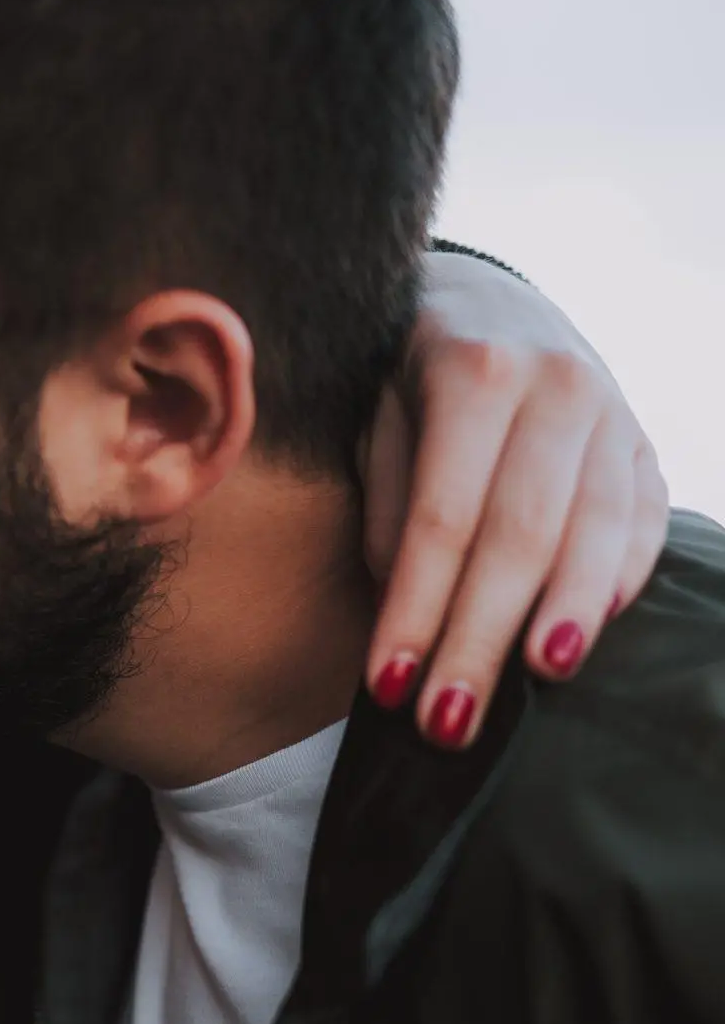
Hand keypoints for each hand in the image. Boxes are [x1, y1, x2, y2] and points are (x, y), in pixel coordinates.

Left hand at [363, 251, 670, 747]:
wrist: (488, 303)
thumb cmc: (408, 383)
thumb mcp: (376, 422)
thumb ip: (388, 506)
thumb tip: (401, 606)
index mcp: (474, 373)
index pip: (442, 518)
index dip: (415, 609)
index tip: (385, 685)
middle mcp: (556, 386)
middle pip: (519, 535)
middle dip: (481, 637)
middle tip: (448, 720)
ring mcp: (614, 412)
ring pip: (597, 529)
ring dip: (564, 616)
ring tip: (538, 682)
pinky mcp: (646, 442)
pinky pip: (646, 518)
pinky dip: (624, 576)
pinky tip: (591, 630)